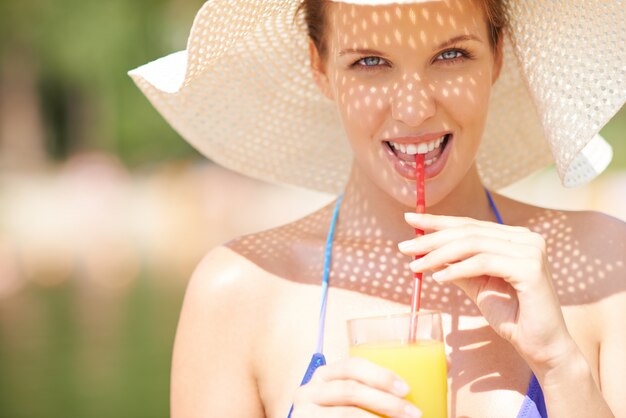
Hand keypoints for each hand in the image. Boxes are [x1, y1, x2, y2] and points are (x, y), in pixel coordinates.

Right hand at [291, 357, 421, 417]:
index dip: (380, 375)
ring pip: (347, 413)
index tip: (407, 388)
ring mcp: (304, 412)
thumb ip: (368, 392)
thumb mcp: (347, 399)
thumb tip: (408, 394)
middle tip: (413, 413)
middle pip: (351, 390)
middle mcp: (308, 390)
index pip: (352, 366)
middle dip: (386, 402)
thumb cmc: (336, 413)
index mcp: (323, 375)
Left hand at [398, 213, 574, 371]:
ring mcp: (531, 251)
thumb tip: (426, 252)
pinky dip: (457, 269)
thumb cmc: (511, 315)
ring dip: (438, 254)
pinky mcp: (531, 268)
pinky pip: (483, 262)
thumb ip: (457, 266)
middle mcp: (526, 238)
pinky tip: (438, 278)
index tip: (410, 219)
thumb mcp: (477, 285)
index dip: (437, 221)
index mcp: (514, 238)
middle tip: (404, 246)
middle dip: (431, 238)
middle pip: (468, 231)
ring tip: (415, 265)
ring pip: (472, 244)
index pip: (469, 225)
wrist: (540, 346)